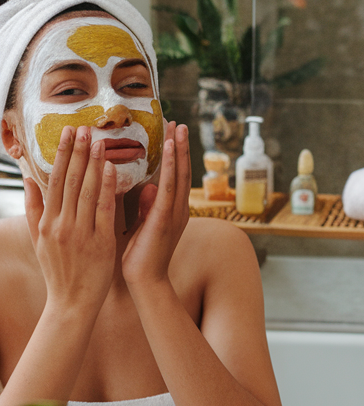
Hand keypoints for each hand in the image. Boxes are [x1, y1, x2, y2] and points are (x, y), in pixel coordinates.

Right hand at [25, 125, 116, 312]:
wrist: (72, 304)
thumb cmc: (58, 271)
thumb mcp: (38, 240)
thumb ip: (33, 209)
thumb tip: (30, 179)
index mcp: (47, 223)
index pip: (55, 181)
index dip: (62, 155)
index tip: (67, 133)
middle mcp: (62, 225)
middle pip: (70, 181)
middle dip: (76, 152)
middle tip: (83, 127)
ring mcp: (81, 233)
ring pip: (86, 191)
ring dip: (92, 163)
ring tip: (98, 140)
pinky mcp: (101, 242)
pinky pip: (104, 210)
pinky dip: (106, 187)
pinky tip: (111, 168)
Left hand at [122, 122, 190, 289]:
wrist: (145, 282)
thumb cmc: (140, 258)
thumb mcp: (143, 227)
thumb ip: (147, 207)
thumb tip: (149, 187)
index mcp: (172, 211)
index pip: (175, 176)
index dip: (175, 155)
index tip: (171, 134)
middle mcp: (178, 209)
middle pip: (181, 170)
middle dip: (180, 146)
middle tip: (177, 122)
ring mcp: (175, 212)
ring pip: (179, 174)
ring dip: (179, 149)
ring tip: (177, 127)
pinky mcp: (166, 217)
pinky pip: (170, 185)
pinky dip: (171, 165)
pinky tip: (170, 148)